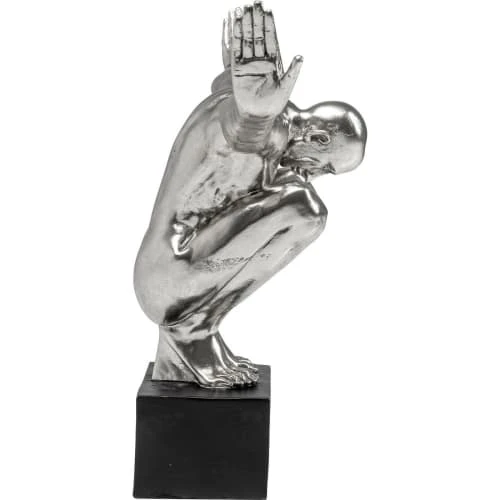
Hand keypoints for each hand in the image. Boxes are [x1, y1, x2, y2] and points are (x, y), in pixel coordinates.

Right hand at [225, 2, 302, 118]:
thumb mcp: (286, 87)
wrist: (258, 116)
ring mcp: (249, 64)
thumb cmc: (274, 105)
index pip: (272, 39)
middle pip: (258, 36)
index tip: (268, 10)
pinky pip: (236, 51)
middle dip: (256, 20)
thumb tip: (301, 57)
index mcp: (273, 62)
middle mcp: (261, 61)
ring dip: (245, 25)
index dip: (270, 25)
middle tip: (255, 3)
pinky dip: (235, 38)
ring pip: (247, 40)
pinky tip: (235, 26)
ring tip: (243, 9)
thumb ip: (292, 72)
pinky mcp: (238, 70)